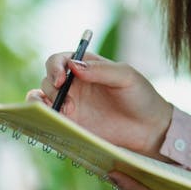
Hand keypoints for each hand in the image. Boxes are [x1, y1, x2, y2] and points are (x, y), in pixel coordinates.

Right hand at [27, 53, 172, 159]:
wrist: (149, 129)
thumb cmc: (141, 97)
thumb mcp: (126, 77)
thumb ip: (101, 70)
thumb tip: (73, 66)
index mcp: (87, 66)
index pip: (60, 60)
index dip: (55, 66)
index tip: (62, 78)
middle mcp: (75, 84)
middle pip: (48, 78)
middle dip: (50, 85)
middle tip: (67, 99)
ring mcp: (71, 104)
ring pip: (42, 97)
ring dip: (41, 101)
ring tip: (56, 110)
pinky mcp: (71, 124)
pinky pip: (48, 118)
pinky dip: (41, 117)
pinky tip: (48, 120)